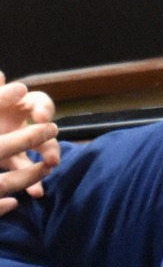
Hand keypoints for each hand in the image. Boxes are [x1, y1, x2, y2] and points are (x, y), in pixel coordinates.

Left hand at [0, 73, 60, 214]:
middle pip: (44, 128)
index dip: (43, 109)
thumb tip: (1, 74)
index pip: (38, 102)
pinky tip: (36, 192)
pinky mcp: (11, 160)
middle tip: (52, 146)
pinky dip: (32, 182)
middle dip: (51, 139)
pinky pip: (24, 170)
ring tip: (51, 166)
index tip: (41, 117)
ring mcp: (18, 141)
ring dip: (49, 157)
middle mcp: (21, 121)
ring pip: (40, 150)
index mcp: (16, 103)